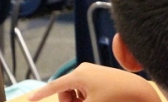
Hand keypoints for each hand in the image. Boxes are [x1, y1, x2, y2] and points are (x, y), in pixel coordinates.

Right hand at [28, 63, 160, 101]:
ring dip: (78, 101)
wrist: (138, 91)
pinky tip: (97, 100)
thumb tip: (66, 101)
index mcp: (79, 75)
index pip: (54, 86)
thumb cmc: (114, 98)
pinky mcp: (98, 75)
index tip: (30, 99)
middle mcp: (83, 69)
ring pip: (74, 92)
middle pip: (65, 92)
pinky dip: (85, 97)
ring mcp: (91, 71)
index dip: (41, 94)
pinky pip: (84, 88)